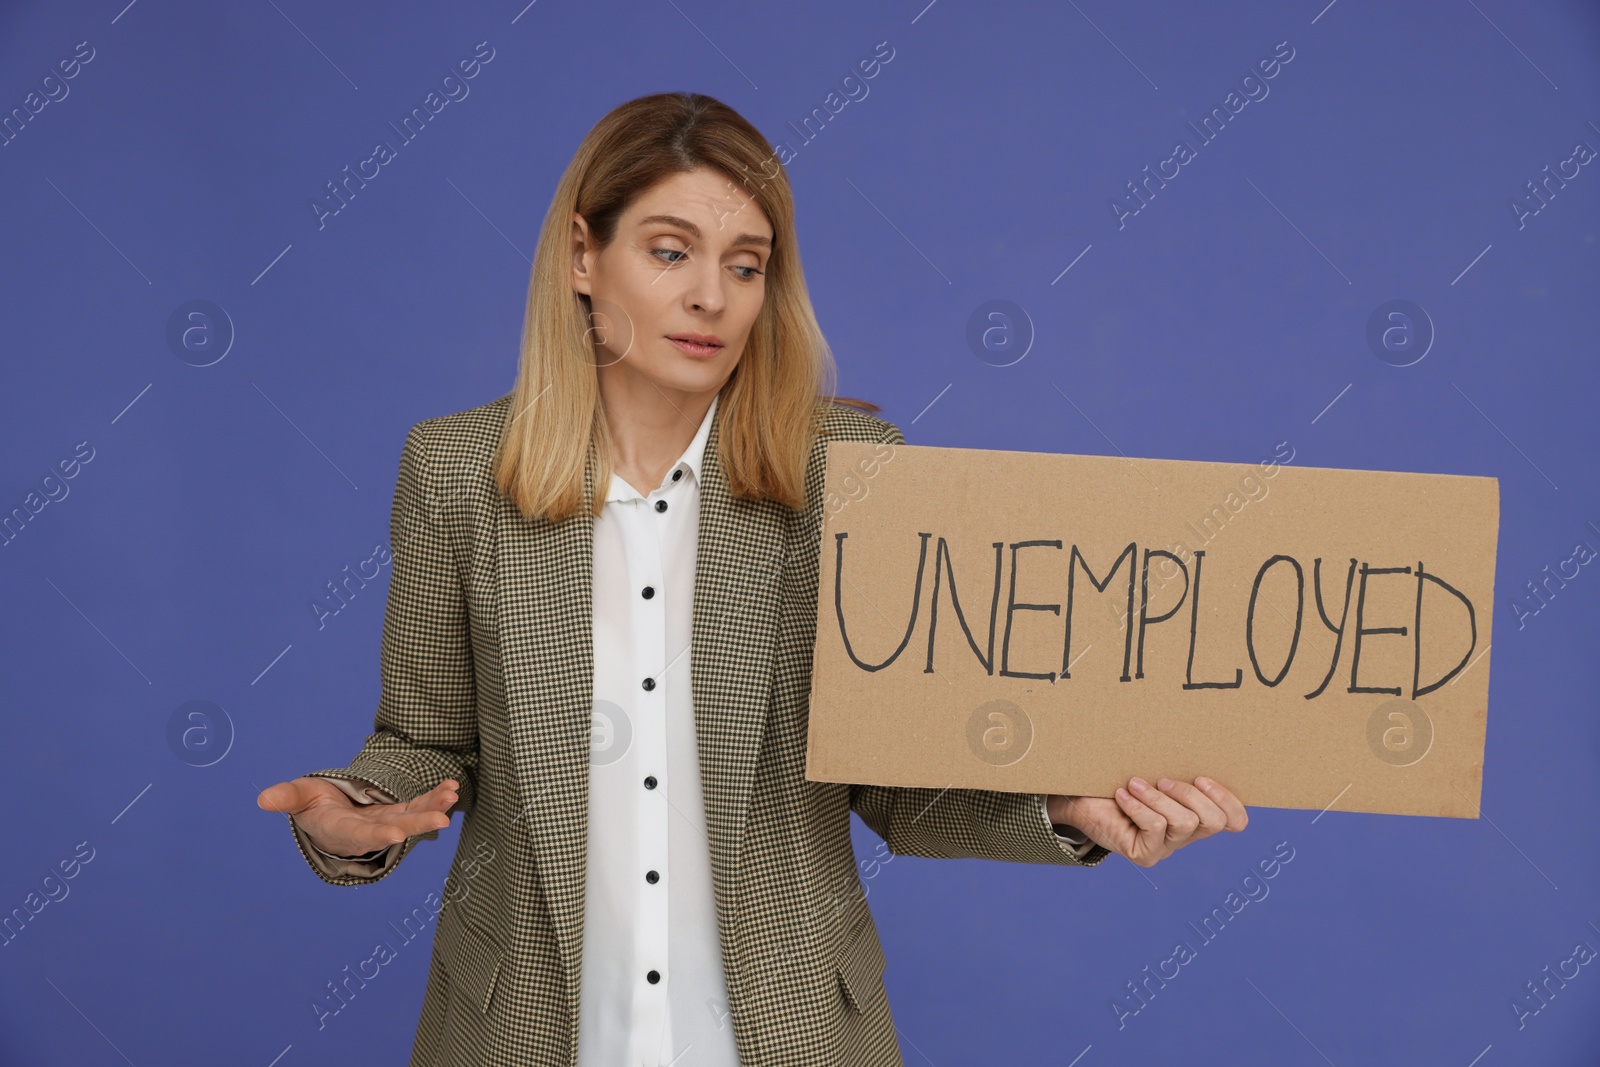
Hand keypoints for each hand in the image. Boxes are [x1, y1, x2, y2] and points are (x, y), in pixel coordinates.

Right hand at [256, 776, 457, 856]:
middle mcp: (367, 831)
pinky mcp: (398, 813)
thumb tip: (262, 799)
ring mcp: (385, 822)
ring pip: (411, 817)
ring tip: (451, 797)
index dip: (377, 835)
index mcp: (340, 830)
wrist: (330, 812)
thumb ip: (286, 797)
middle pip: (393, 829)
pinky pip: (419, 806)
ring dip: (432, 809)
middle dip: (416, 824)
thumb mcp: (298, 796)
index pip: (360, 835)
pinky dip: (435, 798)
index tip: (396, 835)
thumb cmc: (312, 804)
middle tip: (440, 821)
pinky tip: (452, 789)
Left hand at [1047, 776, 1245, 867]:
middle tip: (1163, 779)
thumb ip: (1176, 765)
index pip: (1235, 821)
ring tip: (1135, 784)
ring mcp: (1166, 848)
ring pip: (1184, 823)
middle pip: (1214, 821)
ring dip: (1159, 798)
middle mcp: (1186, 835)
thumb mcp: (1153, 769)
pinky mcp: (1145, 855)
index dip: (1229, 800)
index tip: (1202, 777)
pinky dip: (1139, 806)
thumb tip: (1192, 739)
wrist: (1081, 799)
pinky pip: (1155, 828)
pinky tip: (1122, 795)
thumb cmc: (1119, 778)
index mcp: (1196, 814)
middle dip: (1190, 794)